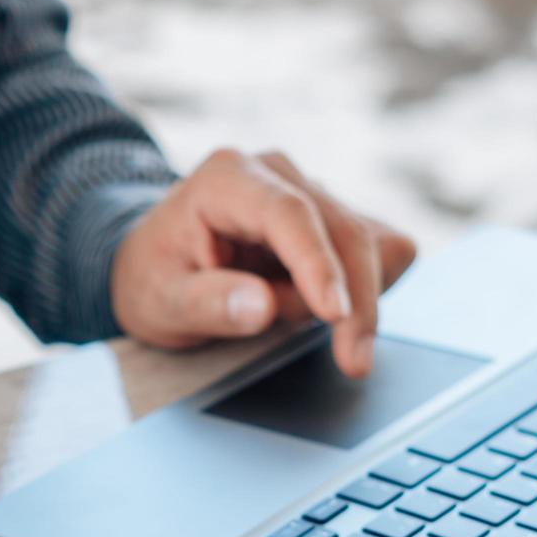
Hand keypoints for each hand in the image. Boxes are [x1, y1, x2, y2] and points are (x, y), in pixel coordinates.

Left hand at [110, 148, 416, 376]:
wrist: (157, 263)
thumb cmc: (156, 278)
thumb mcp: (162, 302)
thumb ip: (208, 304)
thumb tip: (261, 307)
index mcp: (228, 179)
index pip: (288, 214)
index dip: (317, 265)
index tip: (334, 315)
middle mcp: (277, 173)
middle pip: (344, 230)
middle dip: (356, 300)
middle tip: (353, 363)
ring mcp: (311, 191)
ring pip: (368, 243)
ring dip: (351, 298)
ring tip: (290, 324)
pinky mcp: (334, 218)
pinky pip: (379, 249)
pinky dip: (364, 289)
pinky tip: (322, 309)